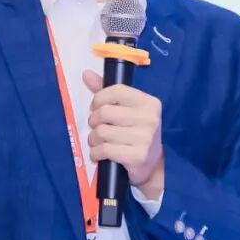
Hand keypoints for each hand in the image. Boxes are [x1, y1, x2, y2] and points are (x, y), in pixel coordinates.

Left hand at [82, 70, 164, 198]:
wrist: (152, 166)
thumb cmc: (136, 133)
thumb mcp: (126, 110)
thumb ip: (106, 92)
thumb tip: (86, 74)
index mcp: (149, 103)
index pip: (116, 90)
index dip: (99, 98)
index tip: (95, 107)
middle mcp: (150, 118)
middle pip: (105, 112)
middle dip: (94, 121)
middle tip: (96, 127)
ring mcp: (145, 138)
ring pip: (102, 132)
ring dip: (93, 139)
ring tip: (98, 142)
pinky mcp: (137, 156)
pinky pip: (104, 149)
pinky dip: (96, 153)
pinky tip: (99, 154)